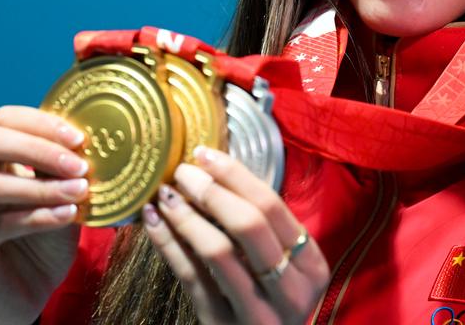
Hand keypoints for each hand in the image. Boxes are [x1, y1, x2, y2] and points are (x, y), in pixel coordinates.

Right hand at [0, 106, 89, 324]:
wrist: (28, 283)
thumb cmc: (45, 227)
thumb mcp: (55, 187)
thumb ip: (57, 162)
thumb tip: (79, 137)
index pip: (2, 119)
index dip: (40, 124)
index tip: (79, 138)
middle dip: (39, 149)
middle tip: (79, 165)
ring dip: (42, 187)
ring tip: (80, 191)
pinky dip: (39, 217)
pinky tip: (68, 215)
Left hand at [143, 147, 329, 324]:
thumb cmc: (271, 299)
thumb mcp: (284, 267)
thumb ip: (263, 229)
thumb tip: (215, 171)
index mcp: (311, 265)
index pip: (272, 206)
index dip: (234, 175)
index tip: (204, 155)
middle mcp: (291, 290)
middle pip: (249, 225)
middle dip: (210, 191)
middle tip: (183, 173)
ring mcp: (257, 312)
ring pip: (217, 252)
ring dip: (185, 216)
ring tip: (164, 195)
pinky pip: (191, 277)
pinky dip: (168, 245)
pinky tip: (153, 223)